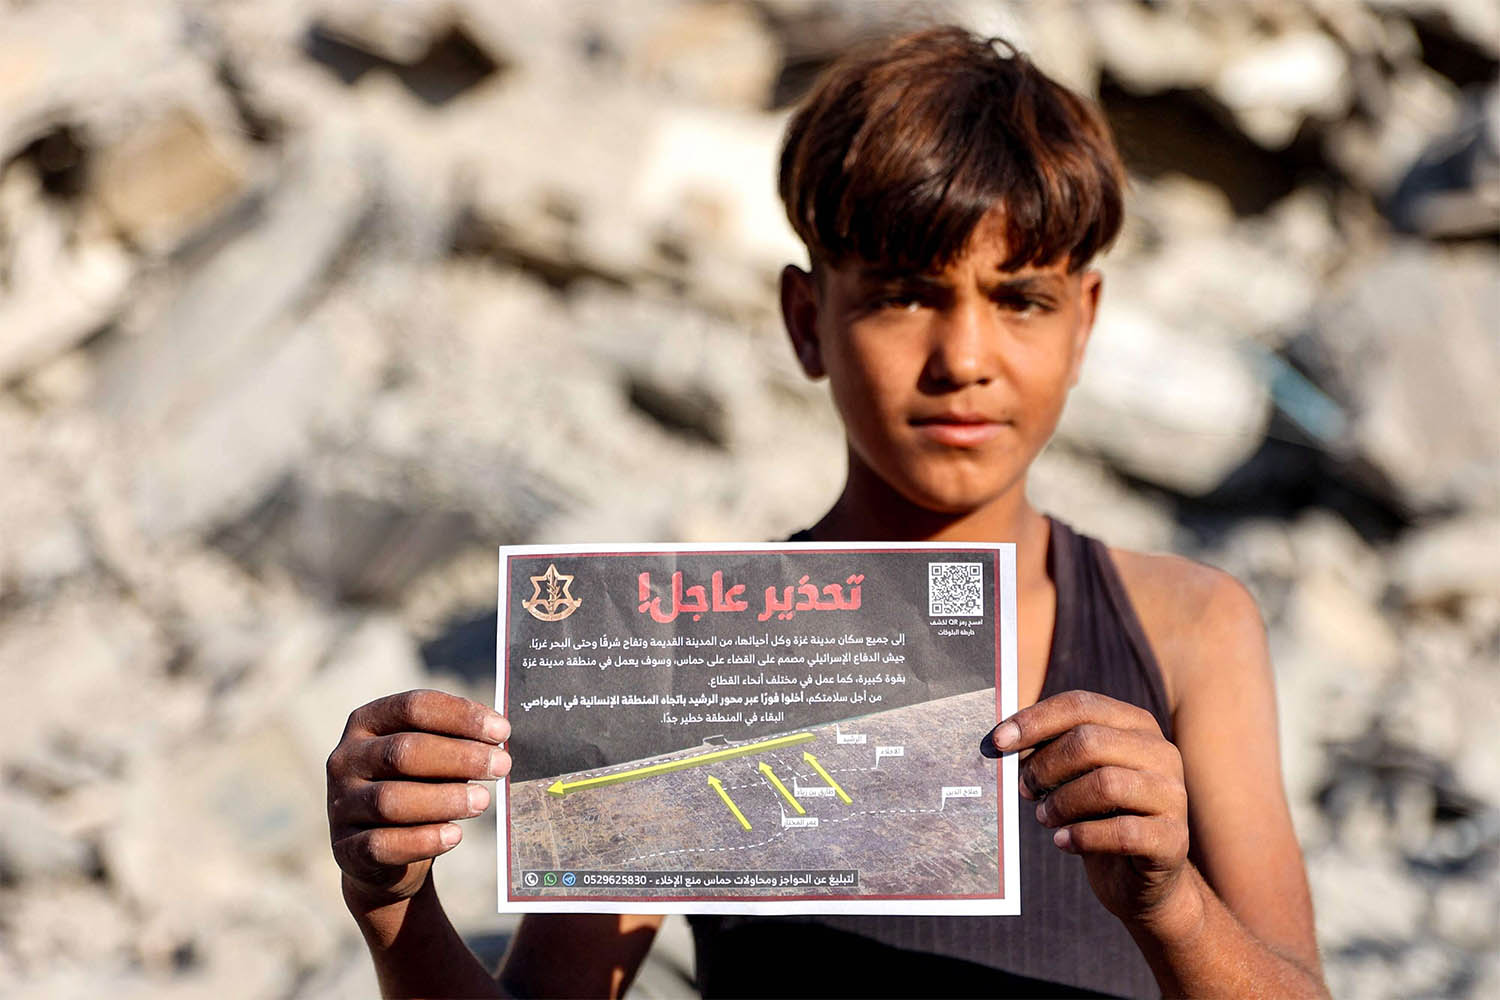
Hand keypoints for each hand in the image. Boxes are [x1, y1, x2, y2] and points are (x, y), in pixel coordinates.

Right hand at [327, 689, 510, 906]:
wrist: (383, 856)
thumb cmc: (418, 790)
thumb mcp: (434, 761)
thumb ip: (458, 745)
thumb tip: (499, 738)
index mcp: (367, 722)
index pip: (413, 707)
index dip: (460, 716)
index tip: (502, 730)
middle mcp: (346, 759)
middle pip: (404, 751)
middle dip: (459, 757)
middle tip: (501, 765)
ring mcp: (341, 805)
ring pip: (391, 799)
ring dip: (444, 800)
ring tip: (483, 801)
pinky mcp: (345, 849)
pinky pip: (382, 845)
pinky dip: (422, 840)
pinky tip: (455, 836)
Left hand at [983, 690, 1190, 925]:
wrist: (1139, 880)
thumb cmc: (1099, 816)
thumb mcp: (1076, 776)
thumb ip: (1050, 752)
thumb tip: (1003, 740)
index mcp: (1136, 725)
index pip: (1081, 705)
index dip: (1034, 720)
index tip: (998, 741)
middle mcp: (1161, 753)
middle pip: (1090, 741)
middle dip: (1045, 766)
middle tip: (1024, 789)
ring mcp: (1172, 796)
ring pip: (1106, 784)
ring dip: (1062, 802)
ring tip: (1043, 817)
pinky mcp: (1172, 839)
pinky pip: (1122, 833)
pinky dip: (1082, 837)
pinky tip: (1062, 842)